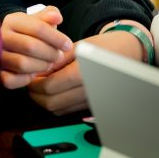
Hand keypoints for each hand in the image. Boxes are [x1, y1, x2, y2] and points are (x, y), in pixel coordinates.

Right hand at [0, 6, 72, 88]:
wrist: (12, 45)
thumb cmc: (31, 33)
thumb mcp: (40, 20)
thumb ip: (50, 15)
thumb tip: (56, 17)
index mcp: (12, 20)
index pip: (38, 28)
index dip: (57, 38)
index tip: (68, 45)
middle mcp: (0, 36)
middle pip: (30, 46)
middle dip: (50, 53)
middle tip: (58, 56)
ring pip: (22, 64)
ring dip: (41, 66)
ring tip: (48, 64)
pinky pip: (10, 80)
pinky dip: (25, 79)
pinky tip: (33, 74)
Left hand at [27, 22, 150, 114]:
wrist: (129, 54)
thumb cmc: (104, 47)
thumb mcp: (78, 46)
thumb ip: (57, 59)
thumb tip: (38, 69)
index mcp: (82, 74)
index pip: (48, 87)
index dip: (34, 82)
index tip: (30, 74)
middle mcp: (87, 92)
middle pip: (50, 103)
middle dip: (35, 94)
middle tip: (31, 81)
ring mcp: (91, 101)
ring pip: (57, 110)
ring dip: (44, 100)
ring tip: (41, 85)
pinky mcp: (92, 105)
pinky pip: (67, 110)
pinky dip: (56, 103)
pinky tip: (54, 90)